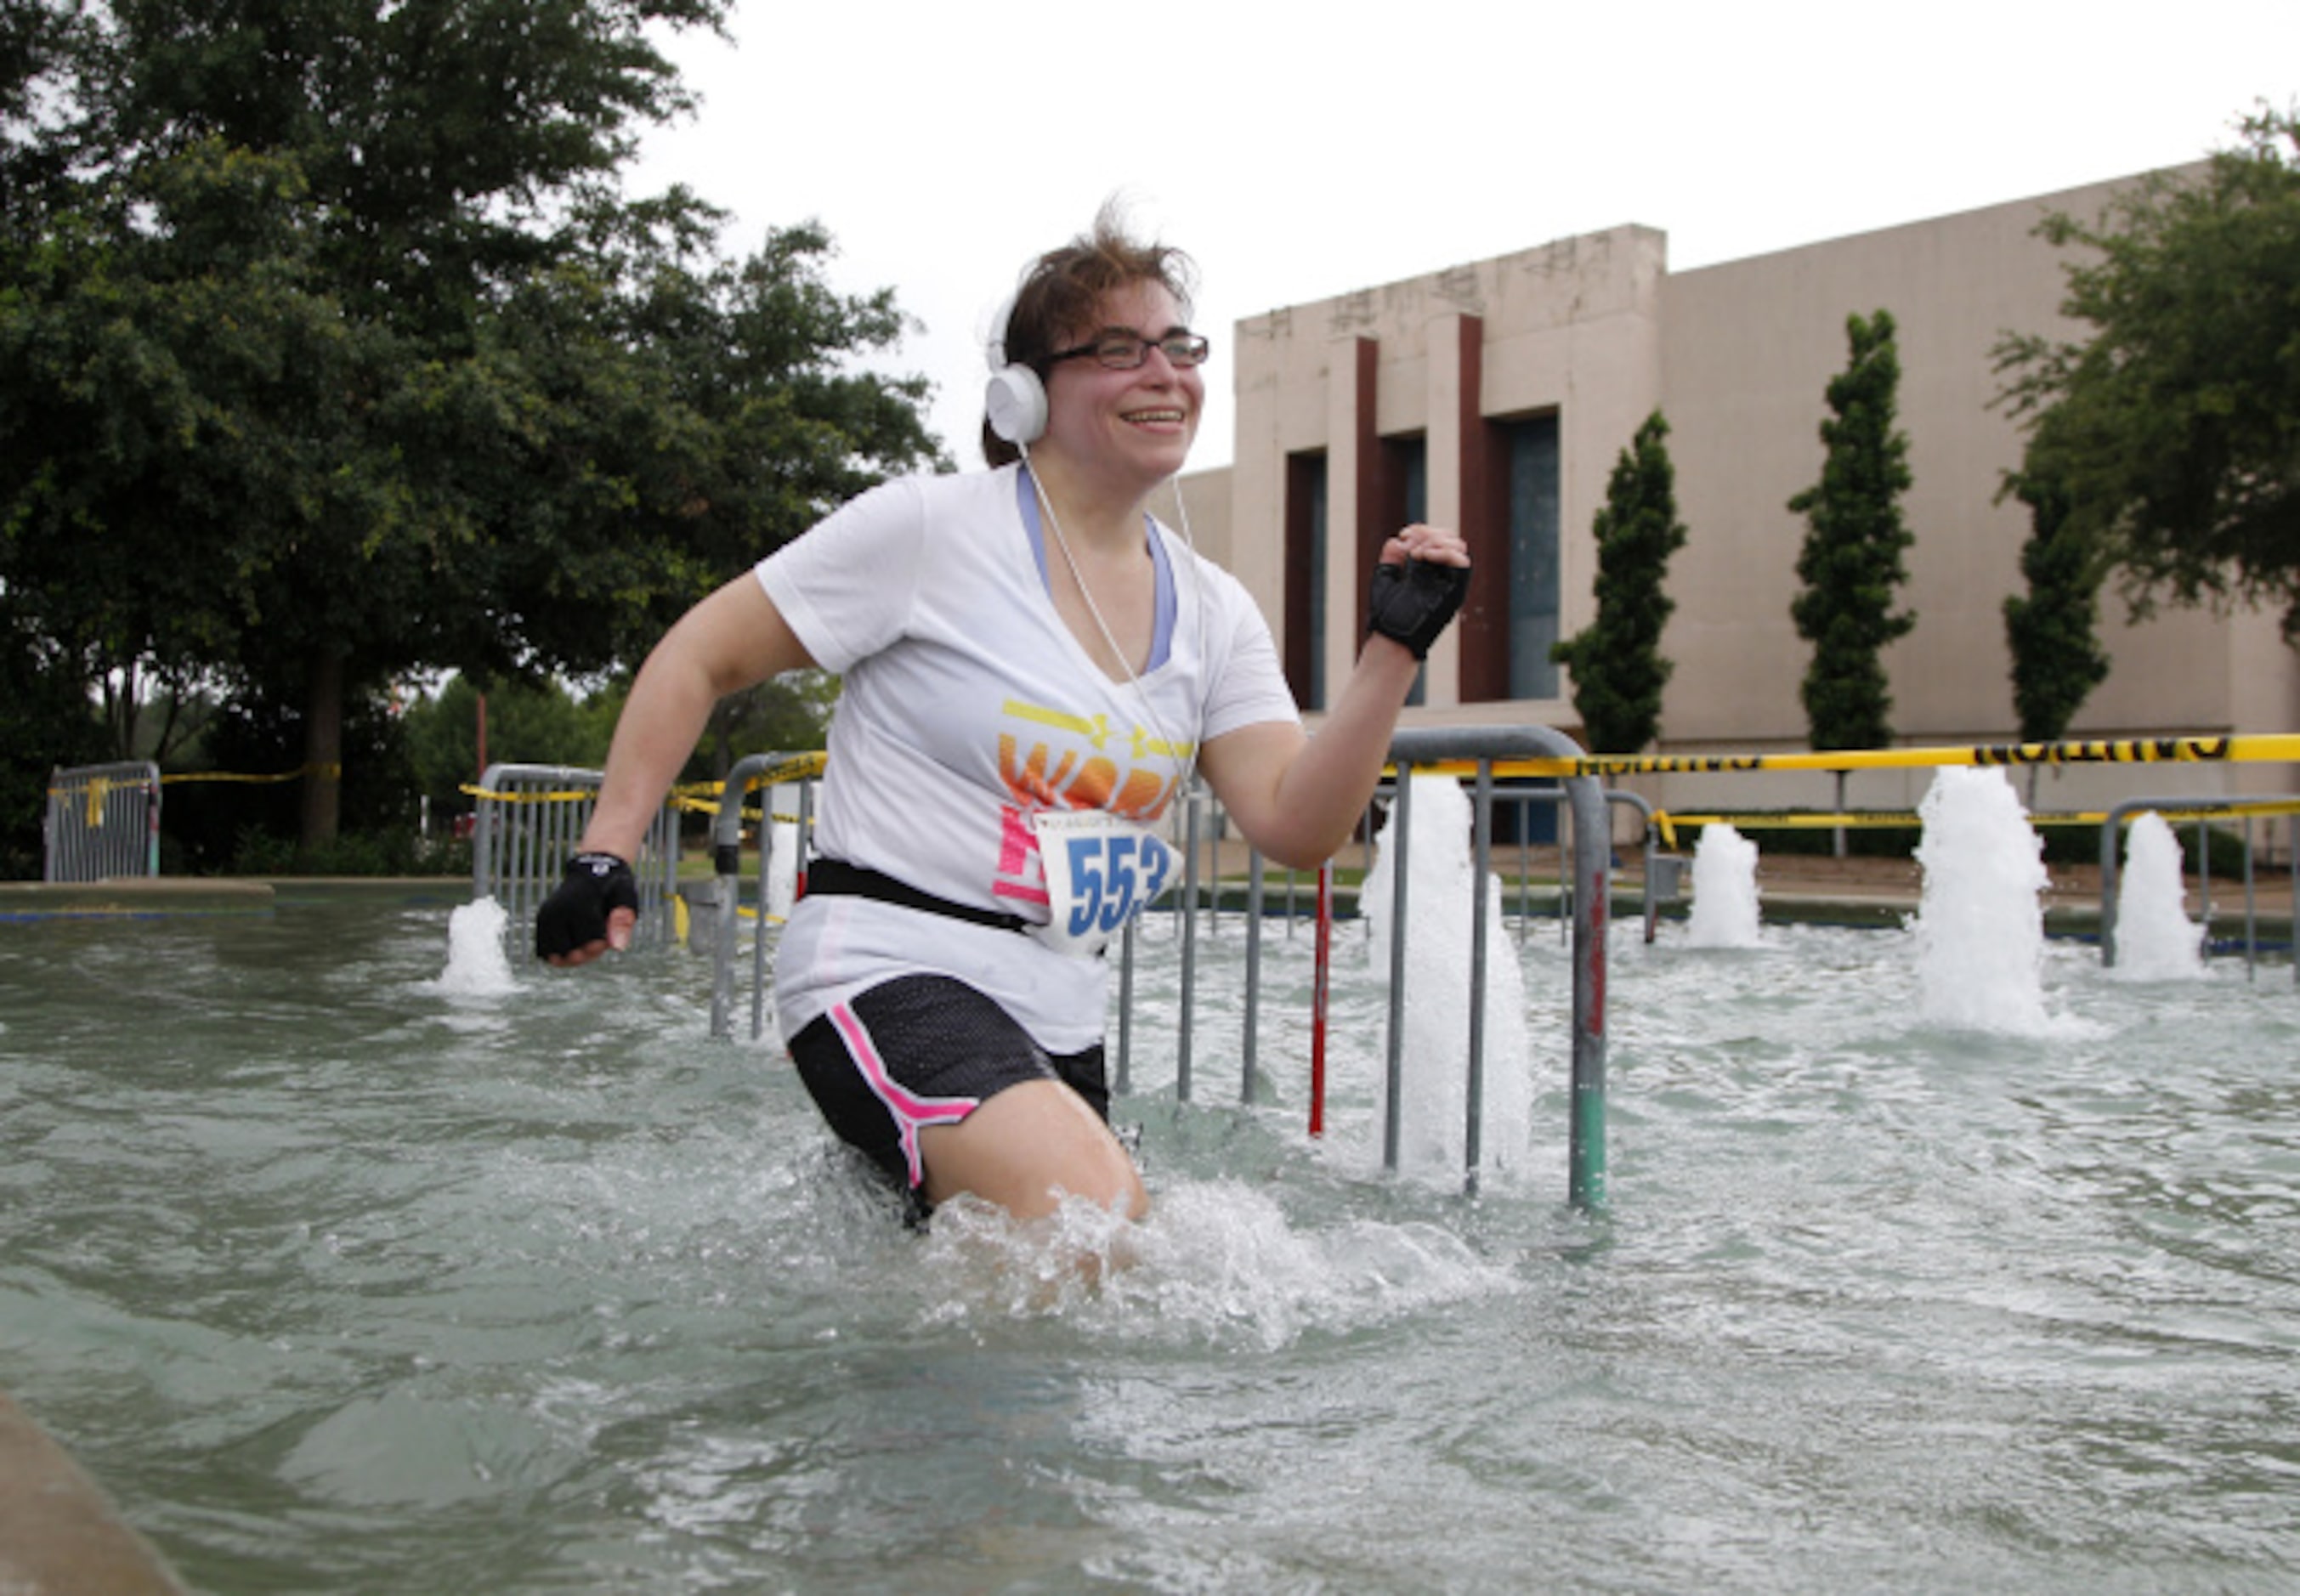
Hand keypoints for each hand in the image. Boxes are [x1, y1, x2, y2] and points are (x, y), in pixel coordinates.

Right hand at [536, 851, 638, 964]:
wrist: (592, 870)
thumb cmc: (613, 888)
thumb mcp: (626, 899)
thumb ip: (622, 922)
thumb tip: (616, 948)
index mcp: (580, 906)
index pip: (590, 945)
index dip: (603, 944)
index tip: (608, 930)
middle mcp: (558, 911)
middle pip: (572, 954)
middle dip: (588, 952)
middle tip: (597, 934)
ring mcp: (546, 915)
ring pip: (557, 957)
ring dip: (573, 956)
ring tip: (585, 938)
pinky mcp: (541, 920)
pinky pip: (545, 952)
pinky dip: (560, 954)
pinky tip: (573, 942)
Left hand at [1366, 524, 1471, 658]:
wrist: (1391, 638)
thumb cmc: (1386, 614)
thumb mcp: (1386, 578)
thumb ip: (1392, 557)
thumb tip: (1398, 540)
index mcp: (1427, 570)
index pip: (1437, 539)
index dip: (1422, 530)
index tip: (1403, 535)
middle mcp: (1441, 575)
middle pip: (1450, 539)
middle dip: (1429, 532)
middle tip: (1409, 542)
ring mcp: (1449, 583)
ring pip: (1459, 548)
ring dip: (1437, 541)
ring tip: (1416, 554)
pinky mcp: (1454, 592)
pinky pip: (1462, 564)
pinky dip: (1445, 553)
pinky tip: (1424, 556)